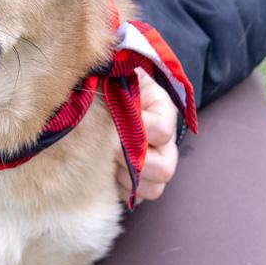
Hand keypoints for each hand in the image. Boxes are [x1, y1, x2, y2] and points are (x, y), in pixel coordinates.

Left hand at [116, 69, 178, 202]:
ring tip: (107, 159)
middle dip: (133, 160)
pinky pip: (140, 197)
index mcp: (161, 108)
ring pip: (156, 186)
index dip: (137, 129)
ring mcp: (156, 160)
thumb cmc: (108, 78)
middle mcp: (165, 138)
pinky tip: (107, 172)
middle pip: (165, 166)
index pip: (161, 129)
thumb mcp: (115, 69)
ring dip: (128, 177)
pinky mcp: (140, 178)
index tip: (114, 120)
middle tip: (109, 147)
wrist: (100, 92)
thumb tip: (105, 69)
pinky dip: (123, 189)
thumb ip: (116, 67)